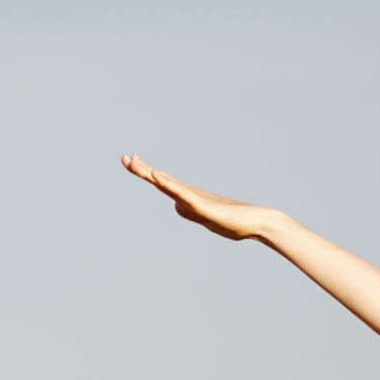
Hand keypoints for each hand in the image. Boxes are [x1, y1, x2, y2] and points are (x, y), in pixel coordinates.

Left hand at [120, 155, 280, 240]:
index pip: (161, 182)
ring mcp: (194, 199)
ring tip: (133, 163)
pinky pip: (180, 193)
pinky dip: (167, 183)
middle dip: (141, 169)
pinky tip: (156, 176)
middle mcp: (189, 194)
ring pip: (167, 184)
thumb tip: (177, 206)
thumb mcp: (203, 217)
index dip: (146, 171)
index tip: (131, 160)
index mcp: (187, 198)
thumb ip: (189, 210)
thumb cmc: (232, 221)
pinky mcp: (201, 205)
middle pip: (160, 180)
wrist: (255, 222)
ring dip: (149, 174)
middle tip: (124, 157)